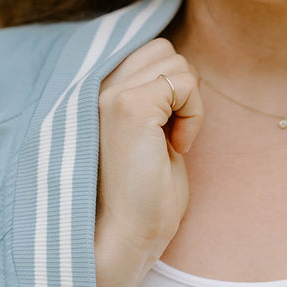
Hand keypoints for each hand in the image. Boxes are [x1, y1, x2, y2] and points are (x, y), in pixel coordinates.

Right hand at [94, 38, 202, 286]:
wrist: (126, 237)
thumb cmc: (142, 199)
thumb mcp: (148, 135)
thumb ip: (153, 98)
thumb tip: (178, 70)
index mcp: (93, 92)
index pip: (145, 52)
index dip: (167, 88)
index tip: (162, 135)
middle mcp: (94, 85)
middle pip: (162, 49)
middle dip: (178, 90)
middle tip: (169, 138)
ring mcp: (109, 92)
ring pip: (175, 62)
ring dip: (187, 103)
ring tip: (170, 145)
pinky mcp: (129, 105)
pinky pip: (185, 82)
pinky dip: (193, 115)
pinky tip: (176, 148)